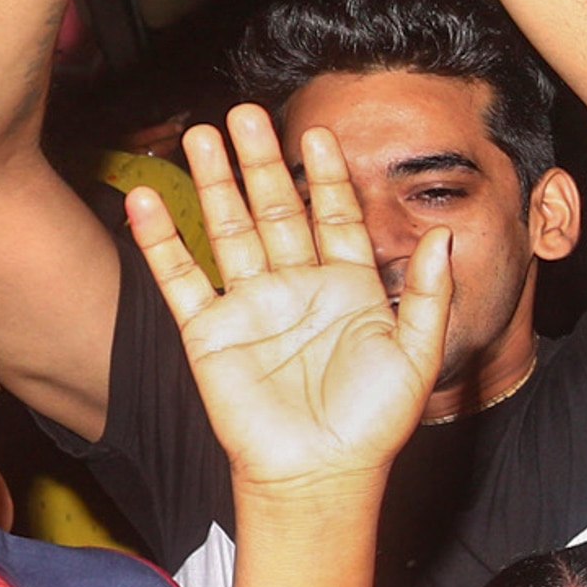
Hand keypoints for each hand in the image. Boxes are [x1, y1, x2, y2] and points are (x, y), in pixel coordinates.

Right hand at [123, 107, 452, 496]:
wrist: (321, 473)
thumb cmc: (372, 423)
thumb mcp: (416, 354)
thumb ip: (428, 292)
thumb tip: (441, 235)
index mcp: (348, 288)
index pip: (335, 216)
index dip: (327, 176)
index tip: (318, 132)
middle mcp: (297, 288)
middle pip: (276, 210)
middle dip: (262, 162)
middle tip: (247, 113)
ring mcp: (251, 306)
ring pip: (228, 229)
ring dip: (213, 184)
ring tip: (201, 134)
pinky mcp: (209, 331)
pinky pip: (181, 277)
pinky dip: (161, 240)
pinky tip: (145, 201)